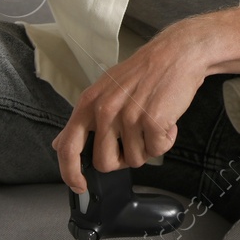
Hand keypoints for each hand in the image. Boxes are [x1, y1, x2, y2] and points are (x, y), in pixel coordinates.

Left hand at [50, 20, 208, 193]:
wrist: (178, 53)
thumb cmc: (146, 71)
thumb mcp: (105, 89)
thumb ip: (84, 118)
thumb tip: (60, 144)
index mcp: (89, 103)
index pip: (68, 148)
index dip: (70, 174)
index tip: (79, 185)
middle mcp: (105, 111)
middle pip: (105, 162)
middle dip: (123, 159)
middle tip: (136, 140)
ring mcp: (129, 116)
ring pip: (136, 159)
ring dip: (149, 147)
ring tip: (154, 123)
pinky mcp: (153, 121)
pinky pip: (158, 150)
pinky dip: (167, 140)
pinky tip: (168, 121)